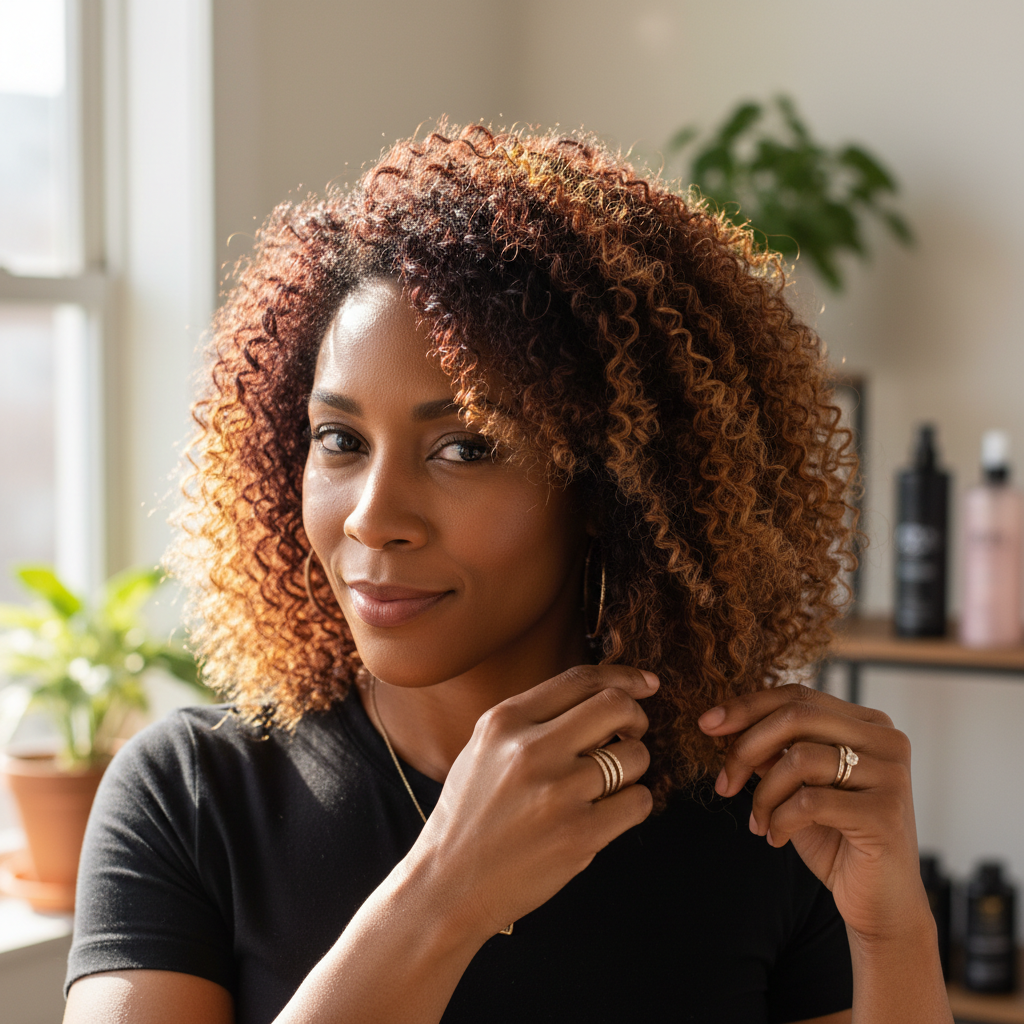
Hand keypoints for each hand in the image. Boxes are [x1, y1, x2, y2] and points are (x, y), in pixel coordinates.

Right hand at [411, 665, 658, 938]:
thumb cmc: (469, 816)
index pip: (580, 679)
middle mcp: (531, 749)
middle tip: (632, 734)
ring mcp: (557, 792)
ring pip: (634, 755)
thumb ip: (532, 719)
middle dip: (636, 717)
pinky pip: (638, 801)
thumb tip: (599, 697)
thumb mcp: (483, 749)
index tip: (646, 684)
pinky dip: (634, 804)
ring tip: (611, 783)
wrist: (447, 886)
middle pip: (616, 706)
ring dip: (634, 767)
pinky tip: (611, 812)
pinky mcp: (579, 834)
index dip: (623, 677)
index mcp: (505, 721)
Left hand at [698, 683, 930, 942]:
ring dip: (764, 793)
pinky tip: (776, 838)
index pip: (798, 697)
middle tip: (723, 783)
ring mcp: (892, 775)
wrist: (880, 905)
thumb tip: (724, 721)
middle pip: (797, 717)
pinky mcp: (886, 813)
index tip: (707, 724)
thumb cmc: (836, 840)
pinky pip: (810, 801)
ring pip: (800, 758)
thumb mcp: (796, 786)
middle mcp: (888, 741)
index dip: (747, 707)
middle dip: (746, 747)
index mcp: (868, 724)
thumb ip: (772, 751)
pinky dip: (781, 820)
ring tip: (759, 821)